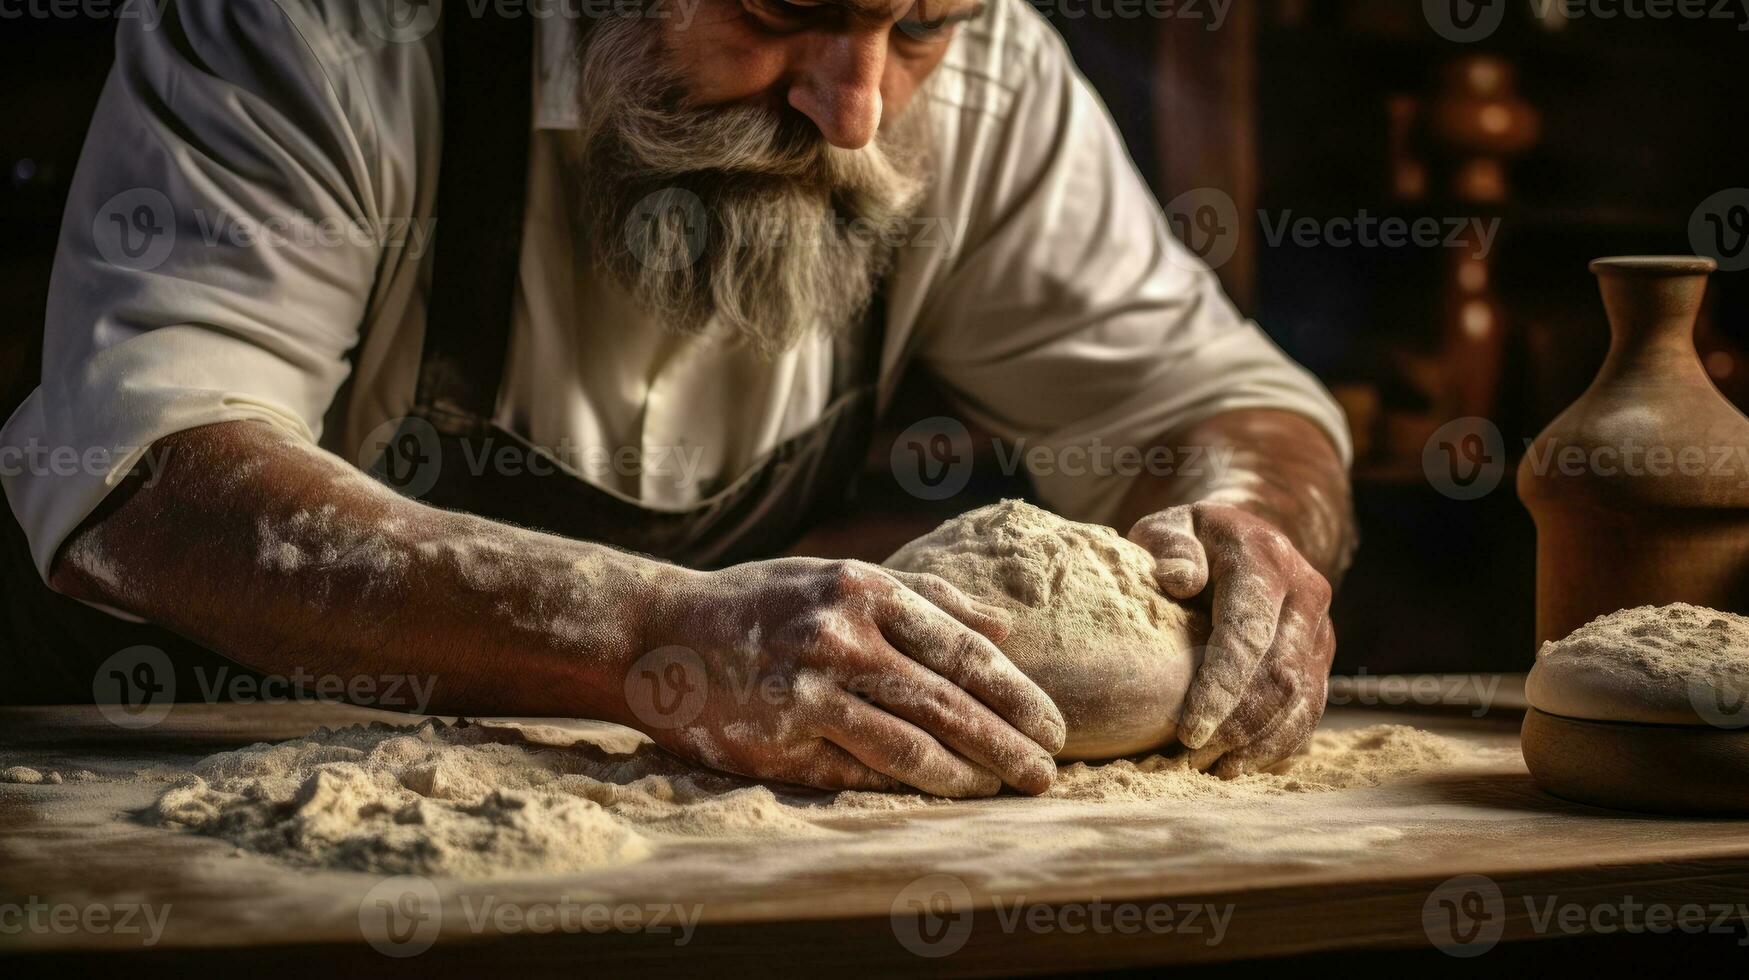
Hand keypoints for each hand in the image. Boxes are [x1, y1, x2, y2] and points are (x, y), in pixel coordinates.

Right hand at [633, 558, 1066, 796]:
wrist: (657, 633)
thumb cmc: (762, 602)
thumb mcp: (840, 577)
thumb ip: (927, 597)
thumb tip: (1008, 628)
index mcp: (864, 591)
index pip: (963, 650)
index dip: (1017, 693)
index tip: (1054, 725)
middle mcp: (840, 639)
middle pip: (948, 704)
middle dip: (1008, 743)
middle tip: (1048, 773)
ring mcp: (807, 693)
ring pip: (910, 747)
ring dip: (967, 775)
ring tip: (1003, 789)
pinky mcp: (779, 742)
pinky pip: (859, 773)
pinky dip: (907, 787)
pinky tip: (940, 795)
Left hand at [1128, 502, 1334, 775]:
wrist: (1252, 534)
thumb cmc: (1195, 538)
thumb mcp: (1173, 525)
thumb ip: (1170, 545)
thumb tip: (1177, 580)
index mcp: (1267, 561)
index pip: (1248, 633)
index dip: (1221, 687)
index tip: (1188, 731)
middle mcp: (1307, 595)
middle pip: (1280, 675)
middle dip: (1237, 726)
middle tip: (1190, 762)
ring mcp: (1321, 630)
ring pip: (1301, 701)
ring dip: (1258, 743)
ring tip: (1212, 771)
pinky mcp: (1322, 659)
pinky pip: (1310, 711)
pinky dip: (1277, 745)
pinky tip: (1240, 765)